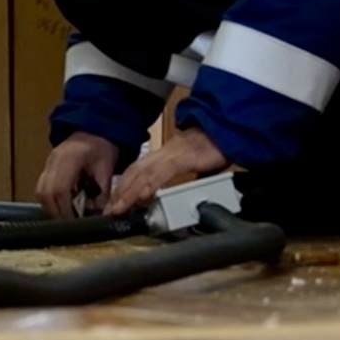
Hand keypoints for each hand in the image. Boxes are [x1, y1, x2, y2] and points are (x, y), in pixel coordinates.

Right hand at [36, 132, 118, 218]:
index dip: (65, 209)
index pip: (60, 189)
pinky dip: (51, 201)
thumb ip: (102, 193)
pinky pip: (42, 189)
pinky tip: (64, 206)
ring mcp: (47, 163)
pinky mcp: (47, 168)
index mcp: (69, 158)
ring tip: (67, 217)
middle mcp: (53, 160)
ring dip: (51, 208)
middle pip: (45, 193)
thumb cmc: (102, 147)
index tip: (74, 222)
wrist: (94, 131)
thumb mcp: (106, 169)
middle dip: (56, 212)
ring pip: (40, 192)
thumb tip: (98, 215)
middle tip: (70, 224)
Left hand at [104, 128, 228, 216]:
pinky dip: (150, 185)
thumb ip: (187, 176)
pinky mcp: (185, 156)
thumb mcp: (195, 164)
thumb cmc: (214, 146)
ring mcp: (173, 154)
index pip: (138, 170)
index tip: (116, 202)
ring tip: (119, 208)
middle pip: (135, 171)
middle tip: (110, 210)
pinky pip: (163, 172)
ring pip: (144, 173)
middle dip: (120, 191)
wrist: (228, 129)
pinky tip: (142, 196)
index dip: (124, 185)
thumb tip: (188, 194)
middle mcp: (165, 153)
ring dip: (129, 192)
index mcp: (165, 154)